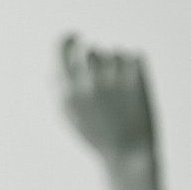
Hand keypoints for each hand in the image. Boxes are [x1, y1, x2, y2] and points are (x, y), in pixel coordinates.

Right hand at [58, 35, 155, 163]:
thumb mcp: (70, 117)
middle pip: (89, 49)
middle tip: (102, 71)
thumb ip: (59, 90)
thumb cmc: (97, 136)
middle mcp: (88, 82)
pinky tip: (133, 91)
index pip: (61, 47)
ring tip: (119, 91)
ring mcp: (112, 78)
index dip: (68, 38)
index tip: (75, 36)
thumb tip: (53, 67)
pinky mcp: (136, 76)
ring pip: (113, 52)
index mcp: (68, 91)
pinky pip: (133, 56)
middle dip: (94, 58)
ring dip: (115, 64)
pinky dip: (133, 68)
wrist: (128, 153)